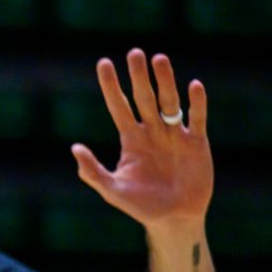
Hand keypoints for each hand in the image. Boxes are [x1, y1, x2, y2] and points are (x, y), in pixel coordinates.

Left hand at [72, 48, 211, 230]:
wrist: (173, 219)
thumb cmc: (140, 206)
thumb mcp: (112, 190)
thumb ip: (92, 171)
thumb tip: (74, 147)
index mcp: (131, 139)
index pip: (119, 106)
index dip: (111, 86)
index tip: (104, 63)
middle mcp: (152, 131)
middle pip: (144, 97)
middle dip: (139, 76)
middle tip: (134, 52)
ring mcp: (175, 135)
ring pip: (169, 101)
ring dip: (165, 81)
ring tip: (159, 59)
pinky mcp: (196, 142)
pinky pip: (197, 118)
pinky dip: (196, 103)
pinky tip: (194, 86)